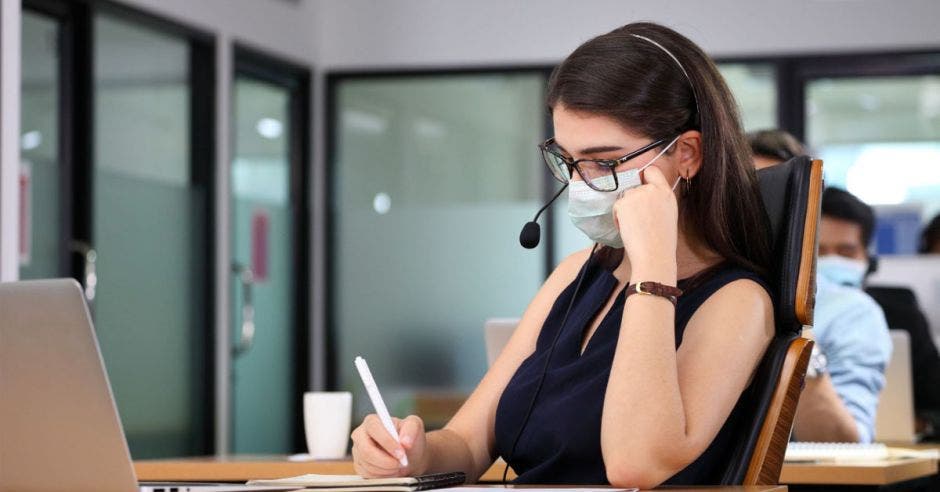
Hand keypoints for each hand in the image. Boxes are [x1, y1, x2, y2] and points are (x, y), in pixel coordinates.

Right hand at [351, 414, 426, 477]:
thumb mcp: (415, 426)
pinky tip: (391, 470)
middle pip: (366, 451)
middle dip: (386, 461)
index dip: (387, 442)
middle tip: (400, 463)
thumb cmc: (408, 438)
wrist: (408, 455)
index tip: (401, 453)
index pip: (374, 429)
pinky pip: (368, 475)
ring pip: (368, 466)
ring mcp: (357, 451)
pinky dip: (383, 476)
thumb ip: (411, 429)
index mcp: (372, 421)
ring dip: (387, 469)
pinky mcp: (359, 466)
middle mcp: (360, 435)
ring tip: (398, 465)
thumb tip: (405, 441)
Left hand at [612, 165, 677, 279]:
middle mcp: (652, 190)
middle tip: (639, 221)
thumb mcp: (667, 214)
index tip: (641, 185)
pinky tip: (629, 230)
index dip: (644, 176)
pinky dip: (618, 219)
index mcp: (666, 193)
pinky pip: (616, 208)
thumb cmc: (661, 242)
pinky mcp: (624, 203)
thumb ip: (657, 200)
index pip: (652, 171)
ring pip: (624, 198)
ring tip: (636, 228)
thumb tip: (643, 195)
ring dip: (625, 211)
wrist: (655, 255)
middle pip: (634, 188)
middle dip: (633, 202)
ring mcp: (637, 195)